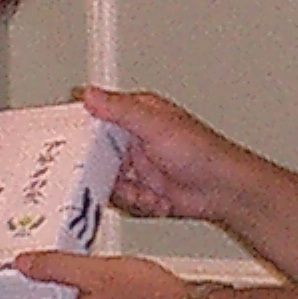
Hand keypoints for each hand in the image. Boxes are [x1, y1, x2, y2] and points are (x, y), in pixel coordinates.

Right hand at [80, 86, 249, 223]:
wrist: (223, 190)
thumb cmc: (202, 151)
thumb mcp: (154, 125)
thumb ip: (119, 109)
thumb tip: (90, 94)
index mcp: (136, 115)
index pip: (96, 119)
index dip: (83, 134)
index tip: (74, 149)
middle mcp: (134, 139)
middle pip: (97, 157)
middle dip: (106, 174)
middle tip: (119, 178)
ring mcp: (139, 166)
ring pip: (110, 182)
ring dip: (129, 192)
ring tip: (148, 191)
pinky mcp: (144, 190)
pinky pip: (125, 200)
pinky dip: (140, 204)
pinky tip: (159, 200)